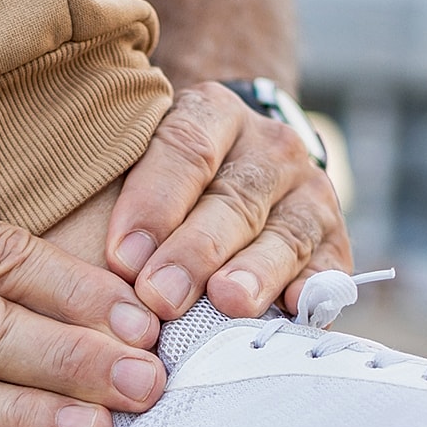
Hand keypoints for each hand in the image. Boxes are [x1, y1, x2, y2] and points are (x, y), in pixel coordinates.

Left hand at [105, 82, 349, 319]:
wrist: (241, 167)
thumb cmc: (166, 180)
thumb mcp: (139, 160)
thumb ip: (115, 193)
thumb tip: (92, 264)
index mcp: (213, 115)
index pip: (185, 150)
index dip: (153, 204)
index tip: (122, 258)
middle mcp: (269, 149)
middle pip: (232, 201)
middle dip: (195, 252)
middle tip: (160, 296)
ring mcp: (309, 195)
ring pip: (284, 235)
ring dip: (255, 272)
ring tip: (228, 302)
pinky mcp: (334, 242)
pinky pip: (327, 270)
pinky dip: (312, 292)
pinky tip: (293, 311)